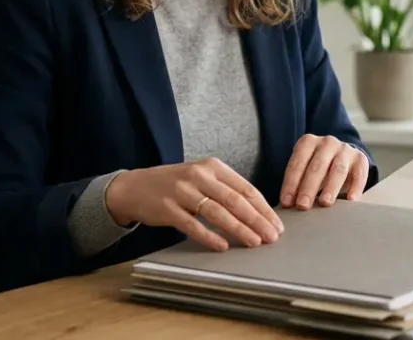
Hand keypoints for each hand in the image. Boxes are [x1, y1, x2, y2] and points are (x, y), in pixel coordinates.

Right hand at [105, 157, 283, 251]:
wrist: (135, 187)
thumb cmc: (176, 184)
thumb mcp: (202, 178)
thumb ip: (226, 189)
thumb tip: (257, 213)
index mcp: (213, 167)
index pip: (245, 188)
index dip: (263, 208)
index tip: (277, 224)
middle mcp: (199, 176)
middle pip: (235, 200)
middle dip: (257, 220)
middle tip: (272, 236)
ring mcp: (182, 192)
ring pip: (217, 212)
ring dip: (239, 229)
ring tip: (254, 242)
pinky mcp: (167, 208)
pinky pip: (192, 225)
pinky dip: (209, 236)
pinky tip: (223, 246)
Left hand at [280, 134, 369, 209]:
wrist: (341, 157)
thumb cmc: (316, 168)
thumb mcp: (304, 169)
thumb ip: (296, 183)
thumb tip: (287, 205)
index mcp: (308, 142)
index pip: (298, 162)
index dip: (291, 183)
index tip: (287, 202)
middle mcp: (327, 142)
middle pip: (317, 165)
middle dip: (308, 187)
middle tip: (302, 205)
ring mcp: (345, 149)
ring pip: (338, 169)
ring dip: (331, 187)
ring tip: (325, 203)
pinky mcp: (360, 159)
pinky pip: (359, 173)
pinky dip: (356, 187)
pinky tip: (350, 200)